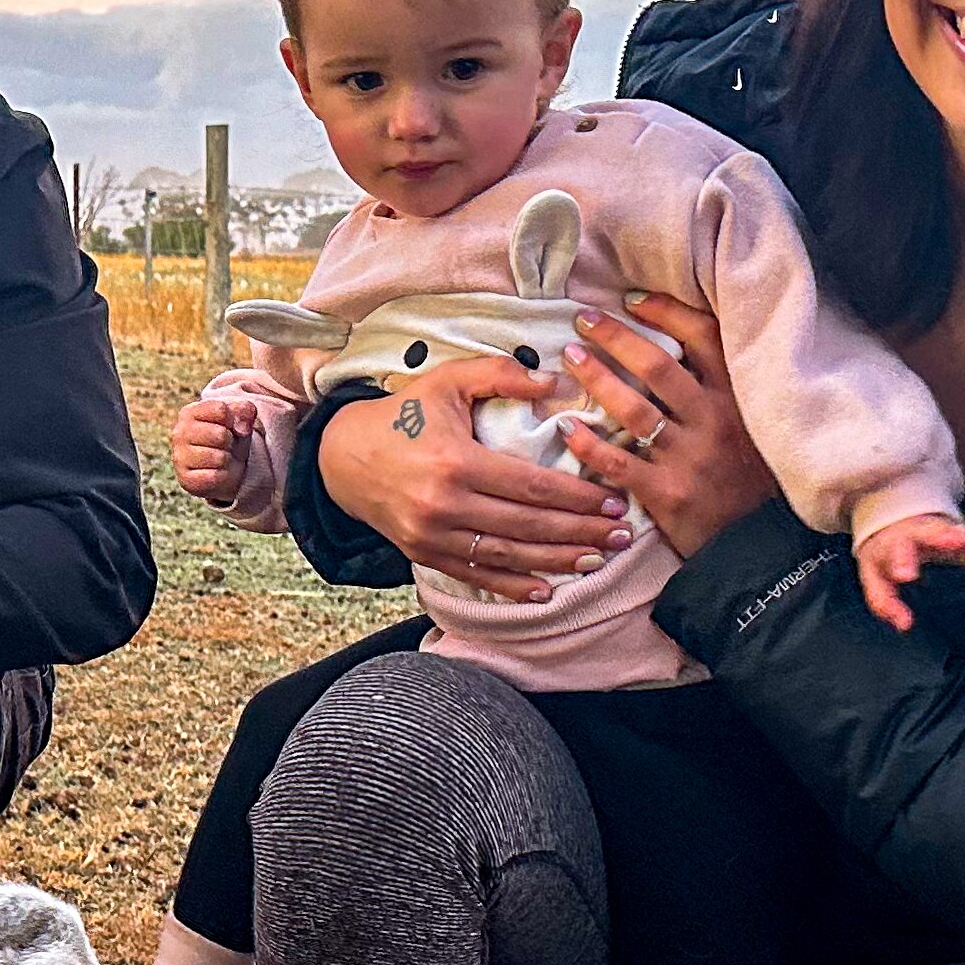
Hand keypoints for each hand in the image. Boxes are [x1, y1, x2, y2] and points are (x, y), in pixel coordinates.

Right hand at [169, 394, 252, 507]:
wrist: (224, 468)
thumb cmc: (230, 437)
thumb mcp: (239, 418)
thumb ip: (245, 410)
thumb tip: (243, 428)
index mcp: (189, 413)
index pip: (220, 410)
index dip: (233, 420)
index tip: (229, 426)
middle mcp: (179, 433)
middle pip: (221, 435)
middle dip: (230, 441)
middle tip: (225, 445)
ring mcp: (179, 457)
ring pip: (219, 458)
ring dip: (227, 459)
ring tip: (221, 458)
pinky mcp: (185, 479)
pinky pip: (215, 477)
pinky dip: (222, 476)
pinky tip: (216, 472)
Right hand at [310, 355, 630, 601]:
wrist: (343, 457)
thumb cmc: (403, 414)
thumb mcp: (448, 380)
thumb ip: (501, 374)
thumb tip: (555, 383)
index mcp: (457, 461)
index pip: (532, 487)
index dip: (577, 498)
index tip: (613, 501)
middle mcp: (445, 504)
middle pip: (528, 526)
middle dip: (580, 533)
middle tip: (621, 536)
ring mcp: (433, 535)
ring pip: (508, 555)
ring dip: (557, 561)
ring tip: (597, 560)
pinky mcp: (424, 554)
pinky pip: (475, 575)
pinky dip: (512, 586)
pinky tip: (545, 590)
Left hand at [552, 295, 778, 560]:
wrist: (762, 547)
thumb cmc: (753, 479)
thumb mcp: (753, 424)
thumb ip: (723, 390)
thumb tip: (679, 347)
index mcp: (737, 397)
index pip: (703, 336)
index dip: (666, 312)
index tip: (632, 299)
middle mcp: (715, 419)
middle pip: (657, 365)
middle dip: (615, 336)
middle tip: (582, 319)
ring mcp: (690, 457)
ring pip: (633, 408)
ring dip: (596, 378)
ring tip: (570, 358)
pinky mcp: (667, 493)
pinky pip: (617, 461)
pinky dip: (587, 442)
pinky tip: (564, 427)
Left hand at [852, 511, 964, 632]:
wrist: (900, 523)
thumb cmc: (888, 553)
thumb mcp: (876, 574)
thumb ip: (884, 600)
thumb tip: (904, 624)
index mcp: (900, 539)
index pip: (900, 546)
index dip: (902, 560)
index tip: (905, 576)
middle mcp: (927, 531)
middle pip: (937, 530)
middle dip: (946, 535)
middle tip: (956, 542)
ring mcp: (952, 532)